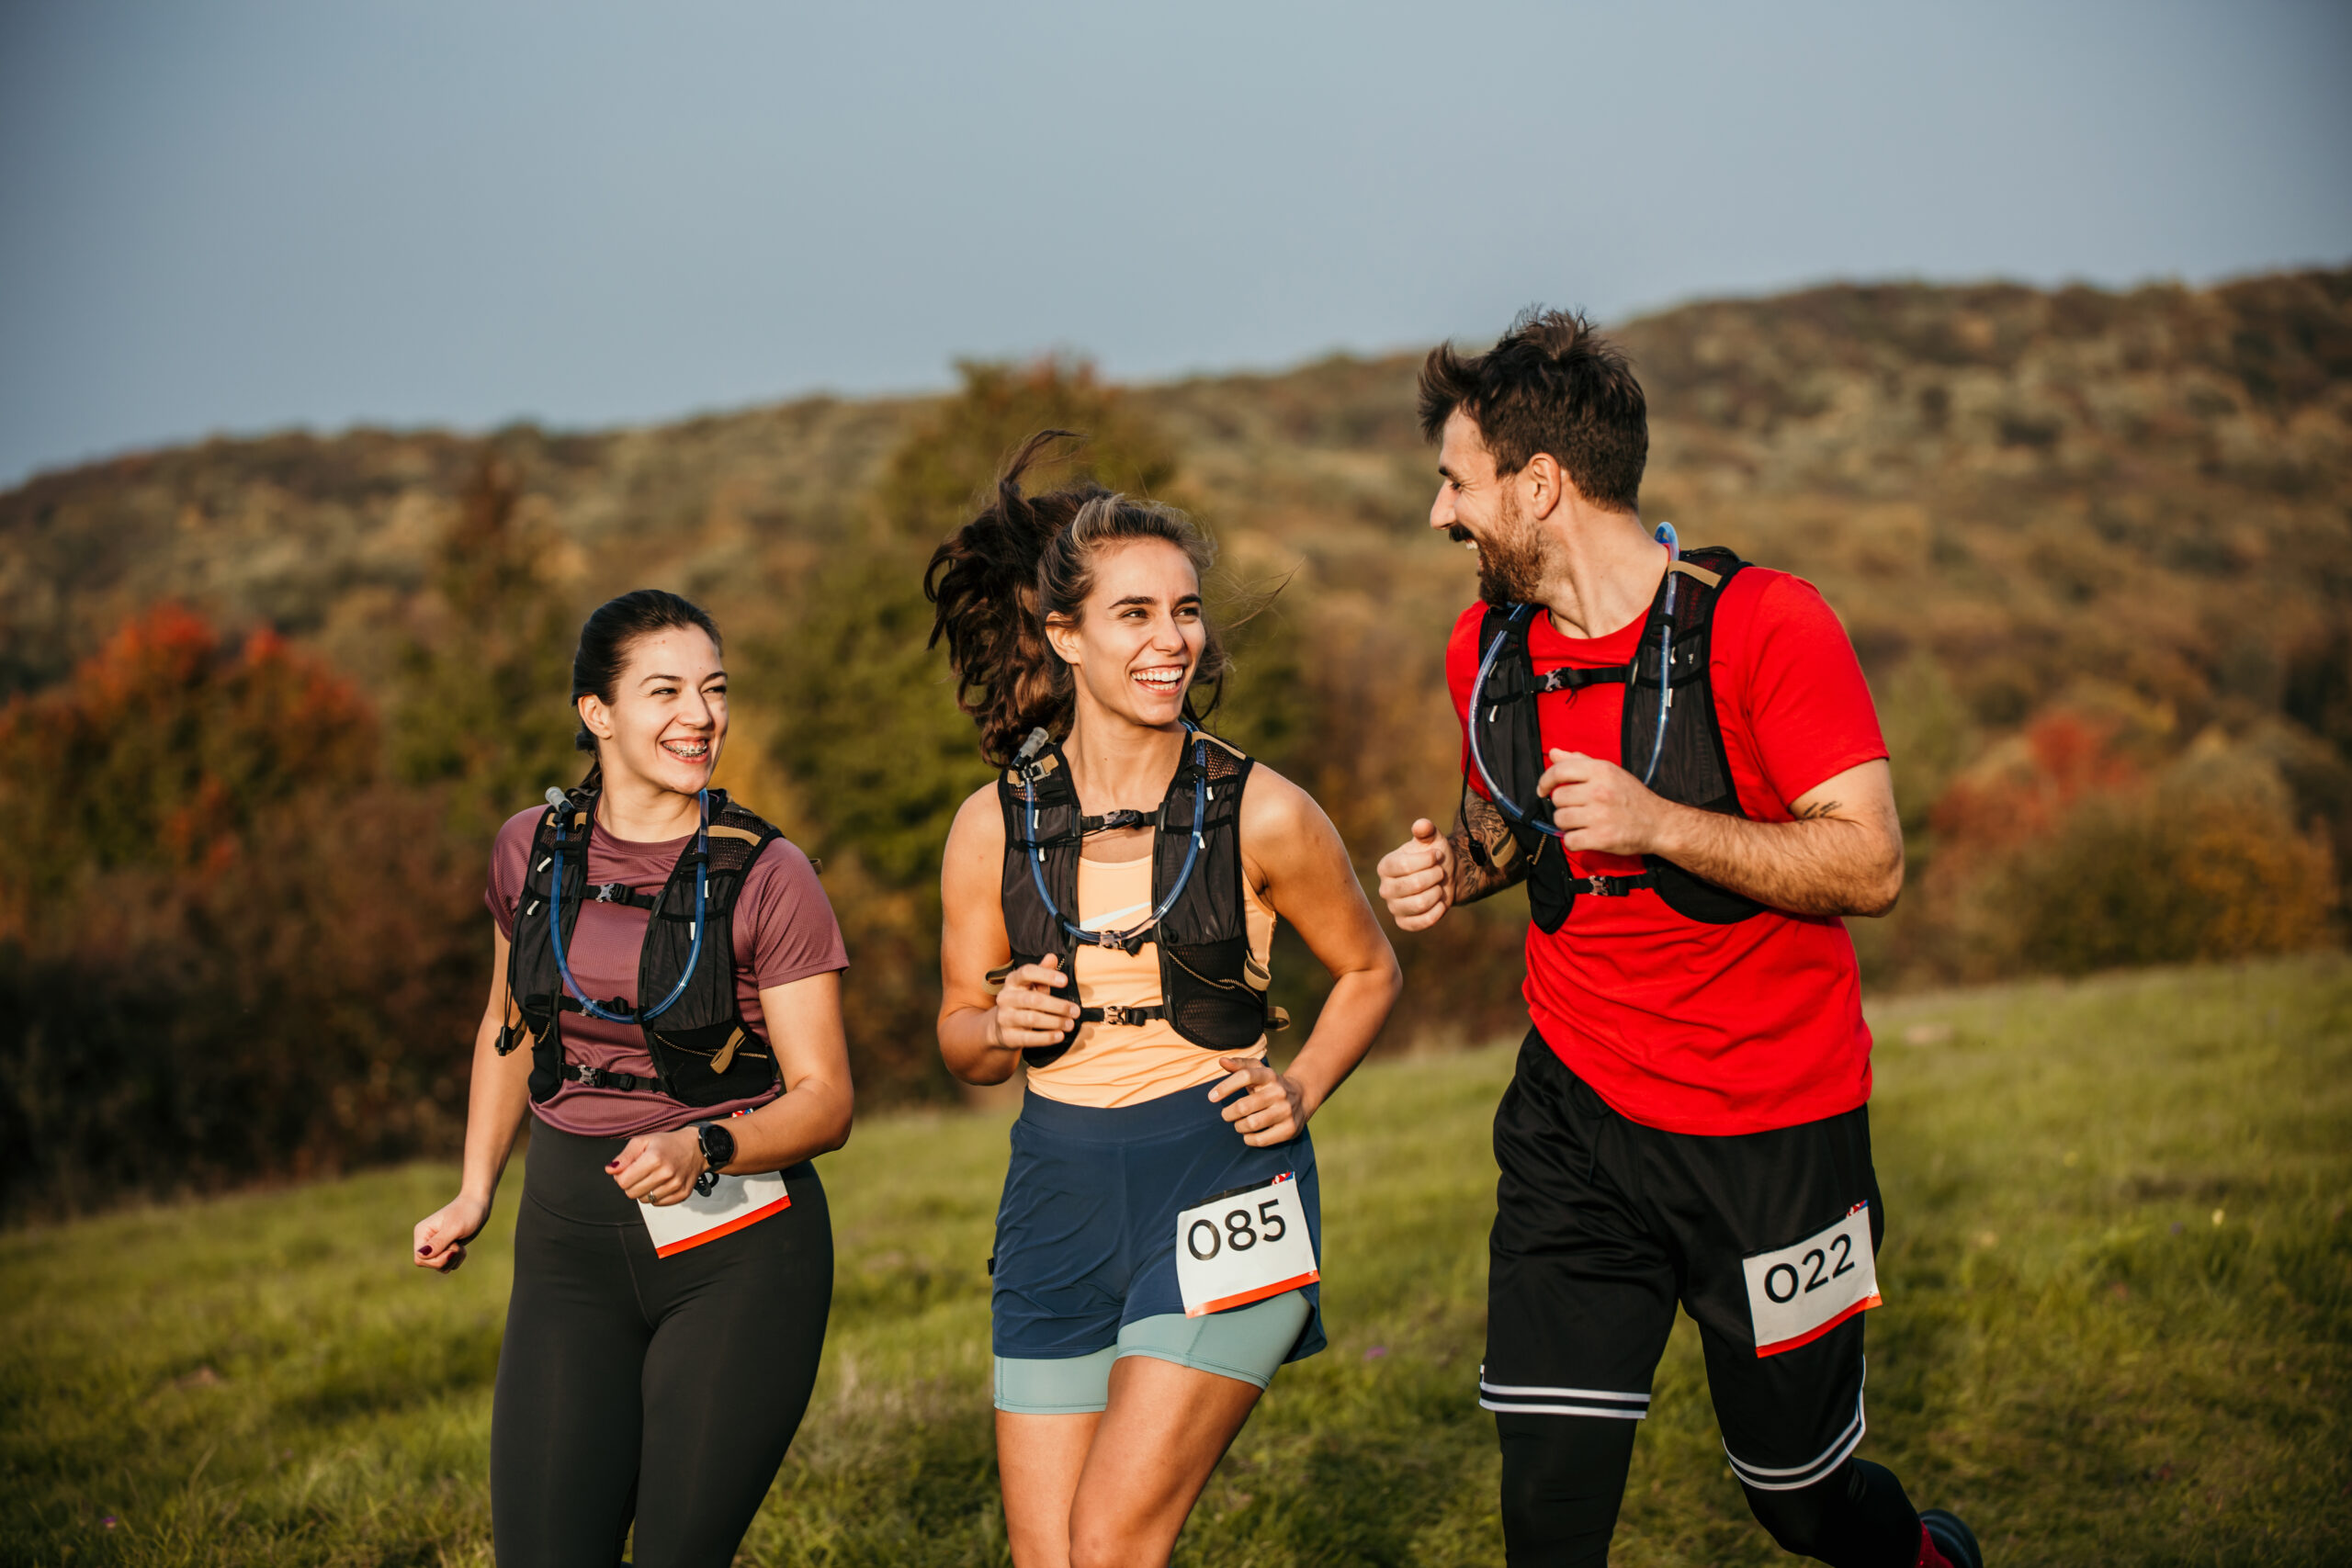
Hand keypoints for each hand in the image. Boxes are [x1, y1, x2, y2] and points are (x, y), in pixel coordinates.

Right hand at [413, 1193, 488, 1273]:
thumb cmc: (466, 1213)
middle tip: (457, 1245)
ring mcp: (435, 1245)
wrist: (478, 1205)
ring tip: (460, 1245)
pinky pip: (447, 1264)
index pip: (420, 1258)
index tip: (452, 1250)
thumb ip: (438, 1242)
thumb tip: (420, 1255)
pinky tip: (462, 1248)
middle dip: (447, 1259)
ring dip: (453, 1259)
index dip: (436, 1260)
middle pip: (429, 1264)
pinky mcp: (445, 1249)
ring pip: (439, 1266)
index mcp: (422, 1233)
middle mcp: (425, 1240)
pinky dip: (457, 1259)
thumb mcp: (454, 1228)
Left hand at [607, 1129, 706, 1206]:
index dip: (622, 1176)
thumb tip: (610, 1170)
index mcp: (654, 1158)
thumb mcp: (643, 1141)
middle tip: (641, 1173)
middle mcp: (666, 1173)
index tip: (629, 1169)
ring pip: (645, 1201)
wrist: (696, 1147)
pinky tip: (662, 1183)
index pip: (623, 1182)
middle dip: (632, 1184)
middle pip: (632, 1193)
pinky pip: (658, 1204)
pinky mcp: (682, 1194)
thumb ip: (624, 1156)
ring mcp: (675, 1185)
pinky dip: (657, 1196)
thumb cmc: (668, 1144)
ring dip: (644, 1191)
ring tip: (653, 1177)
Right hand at [988, 953, 1078, 1050]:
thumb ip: (1042, 972)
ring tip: (1071, 1024)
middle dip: (1058, 1005)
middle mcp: (1005, 997)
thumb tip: (1052, 957)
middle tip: (1076, 1011)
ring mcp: (1005, 1017)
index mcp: (1012, 981)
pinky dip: (1046, 1037)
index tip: (1065, 981)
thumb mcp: (1031, 985)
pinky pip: (1028, 1038)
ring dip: (1055, 1022)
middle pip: (1033, 999)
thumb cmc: (1022, 1001)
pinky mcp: (1008, 1036)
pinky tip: (1059, 1035)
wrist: (999, 1027)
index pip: (1027, 972)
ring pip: (1032, 1019)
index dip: (1046, 975)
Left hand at [1209, 1056, 1308, 1145]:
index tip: (1211, 1097)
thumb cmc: (1271, 1084)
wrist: (1302, 1096)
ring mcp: (1286, 1111)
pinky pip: (1261, 1139)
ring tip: (1238, 1124)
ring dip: (1238, 1126)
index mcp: (1269, 1075)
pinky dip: (1249, 1139)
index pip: (1244, 1076)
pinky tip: (1248, 1134)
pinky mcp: (1289, 1129)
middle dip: (1228, 1113)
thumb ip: (1239, 1065)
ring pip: (1251, 1124)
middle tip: (1227, 1115)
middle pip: (1244, 1106)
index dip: (1225, 1087)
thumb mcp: (1258, 1071)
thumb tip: (1221, 1061)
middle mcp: (1279, 1092)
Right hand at [1376, 818, 1452, 930]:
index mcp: (1386, 866)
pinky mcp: (1404, 922)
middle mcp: (1385, 888)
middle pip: (1413, 885)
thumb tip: (1421, 825)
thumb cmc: (1435, 856)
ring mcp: (1393, 907)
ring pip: (1419, 904)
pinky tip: (1440, 902)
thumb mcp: (1432, 839)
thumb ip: (1426, 830)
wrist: (1445, 877)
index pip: (1404, 865)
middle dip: (1434, 877)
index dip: (1427, 860)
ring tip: (1439, 887)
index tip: (1437, 856)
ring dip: (1437, 893)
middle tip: (1439, 872)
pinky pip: (1421, 922)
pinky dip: (1436, 912)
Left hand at [1537, 750, 1672, 856]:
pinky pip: (1569, 841)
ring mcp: (1600, 815)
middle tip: (1578, 809)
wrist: (1659, 824)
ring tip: (1582, 823)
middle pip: (1558, 798)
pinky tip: (1585, 836)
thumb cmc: (1632, 797)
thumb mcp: (1610, 772)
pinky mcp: (1601, 838)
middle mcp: (1600, 791)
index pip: (1559, 771)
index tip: (1543, 790)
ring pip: (1560, 820)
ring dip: (1567, 824)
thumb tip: (1554, 753)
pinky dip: (1573, 841)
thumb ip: (1580, 762)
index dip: (1545, 781)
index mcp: (1601, 771)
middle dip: (1563, 805)